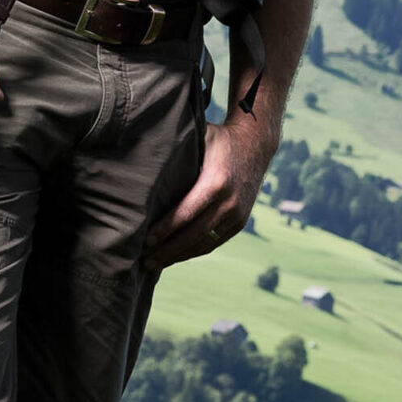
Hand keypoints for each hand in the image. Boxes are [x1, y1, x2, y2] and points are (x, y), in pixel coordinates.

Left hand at [143, 118, 268, 271]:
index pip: (185, 214)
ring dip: (179, 256)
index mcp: (216, 183)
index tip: (144, 241)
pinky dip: (194, 251)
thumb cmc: (219, 139)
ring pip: (204, 243)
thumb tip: (145, 160)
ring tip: (156, 263)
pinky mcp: (240, 222)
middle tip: (144, 261)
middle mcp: (229, 203)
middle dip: (167, 250)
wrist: (256, 145)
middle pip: (193, 235)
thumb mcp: (200, 138)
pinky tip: (176, 255)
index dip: (164, 230)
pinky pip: (215, 242)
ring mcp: (237, 215)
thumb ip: (177, 150)